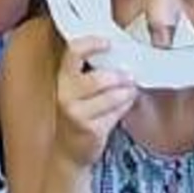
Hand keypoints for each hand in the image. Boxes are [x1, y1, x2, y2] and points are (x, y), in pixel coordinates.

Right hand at [52, 35, 137, 171]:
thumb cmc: (77, 113)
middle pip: (97, 78)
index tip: (107, 43)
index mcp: (63, 78)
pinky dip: (124, 108)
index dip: (91, 44)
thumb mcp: (76, 90)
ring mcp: (77, 113)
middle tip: (130, 75)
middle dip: (119, 77)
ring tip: (131, 90)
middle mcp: (66, 94)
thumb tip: (118, 56)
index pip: (73, 53)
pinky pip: (116, 114)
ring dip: (126, 93)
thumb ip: (91, 73)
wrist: (69, 149)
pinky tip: (126, 105)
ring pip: (111, 97)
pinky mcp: (91, 129)